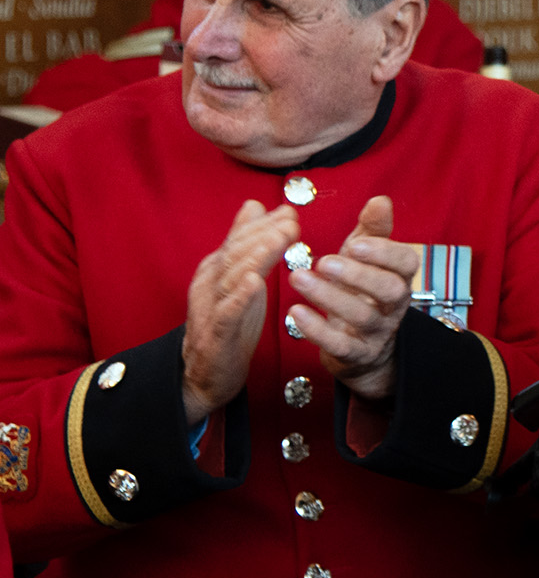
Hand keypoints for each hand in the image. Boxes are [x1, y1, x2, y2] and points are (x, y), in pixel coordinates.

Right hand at [183, 200, 303, 424]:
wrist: (206, 372)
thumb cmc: (231, 321)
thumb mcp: (239, 277)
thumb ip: (245, 243)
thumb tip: (255, 205)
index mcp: (217, 268)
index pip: (239, 239)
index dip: (263, 224)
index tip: (290, 211)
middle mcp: (210, 283)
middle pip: (236, 253)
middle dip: (264, 235)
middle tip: (291, 221)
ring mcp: (211, 307)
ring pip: (232, 278)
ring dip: (256, 257)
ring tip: (279, 240)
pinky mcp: (216, 334)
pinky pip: (227, 313)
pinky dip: (240, 296)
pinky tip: (255, 282)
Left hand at [285, 196, 420, 402]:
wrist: (362, 348)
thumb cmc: (361, 293)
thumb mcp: (367, 259)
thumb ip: (373, 230)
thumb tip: (380, 200)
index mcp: (399, 278)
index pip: (406, 263)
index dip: (384, 253)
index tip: (354, 242)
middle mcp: (394, 306)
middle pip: (390, 290)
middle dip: (358, 274)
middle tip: (324, 262)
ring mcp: (377, 332)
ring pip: (362, 316)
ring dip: (329, 297)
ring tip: (299, 279)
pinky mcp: (356, 355)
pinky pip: (341, 345)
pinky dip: (317, 330)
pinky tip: (295, 312)